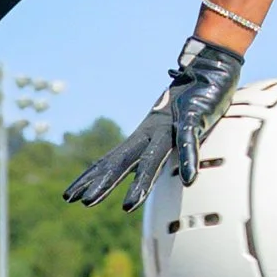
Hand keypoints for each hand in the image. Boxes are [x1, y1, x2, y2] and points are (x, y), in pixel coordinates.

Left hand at [63, 37, 243, 210]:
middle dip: (103, 182)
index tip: (69, 196)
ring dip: (142, 181)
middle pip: (123, 161)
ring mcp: (171, 126)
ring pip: (154, 157)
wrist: (207, 69)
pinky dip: (188, 158)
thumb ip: (154, 148)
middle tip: (82, 202)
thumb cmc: (187, 101)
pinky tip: (190, 179)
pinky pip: (190, 140)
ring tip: (130, 206)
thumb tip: (140, 167)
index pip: (110, 160)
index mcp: (142, 137)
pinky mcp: (193, 118)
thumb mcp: (166, 129)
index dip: (90, 177)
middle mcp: (150, 132)